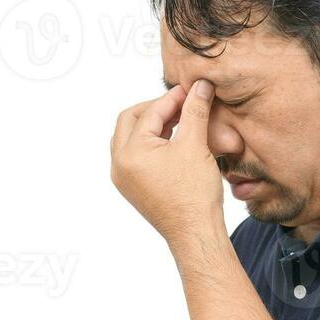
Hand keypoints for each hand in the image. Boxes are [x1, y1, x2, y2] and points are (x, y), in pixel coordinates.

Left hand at [109, 79, 224, 243]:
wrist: (195, 234)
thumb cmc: (194, 194)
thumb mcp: (195, 145)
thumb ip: (195, 110)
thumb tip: (200, 85)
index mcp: (129, 152)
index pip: (149, 113)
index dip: (172, 98)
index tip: (192, 90)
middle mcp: (119, 165)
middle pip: (130, 121)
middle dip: (155, 109)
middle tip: (180, 104)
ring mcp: (123, 178)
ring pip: (130, 138)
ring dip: (152, 125)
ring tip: (178, 121)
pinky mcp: (132, 188)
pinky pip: (135, 156)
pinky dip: (151, 143)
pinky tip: (173, 142)